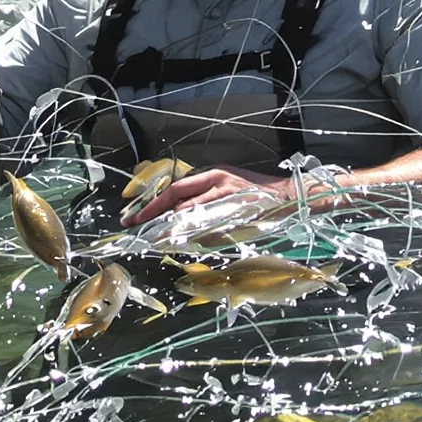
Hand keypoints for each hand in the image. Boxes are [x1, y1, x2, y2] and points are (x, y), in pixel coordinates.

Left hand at [126, 165, 289, 227]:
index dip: (153, 204)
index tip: (134, 216)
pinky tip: (185, 246)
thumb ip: (205, 195)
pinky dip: (193, 240)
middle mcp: (217, 185)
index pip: (175, 190)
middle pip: (177, 202)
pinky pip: (209, 233)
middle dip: (154, 216)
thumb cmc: (256, 192)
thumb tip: (177, 212)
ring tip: (154, 240)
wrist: (287, 197)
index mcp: (213, 175)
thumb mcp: (227, 185)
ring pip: (190, 217)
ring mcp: (227, 202)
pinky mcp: (236, 219)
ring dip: (170, 230)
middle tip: (136, 228)